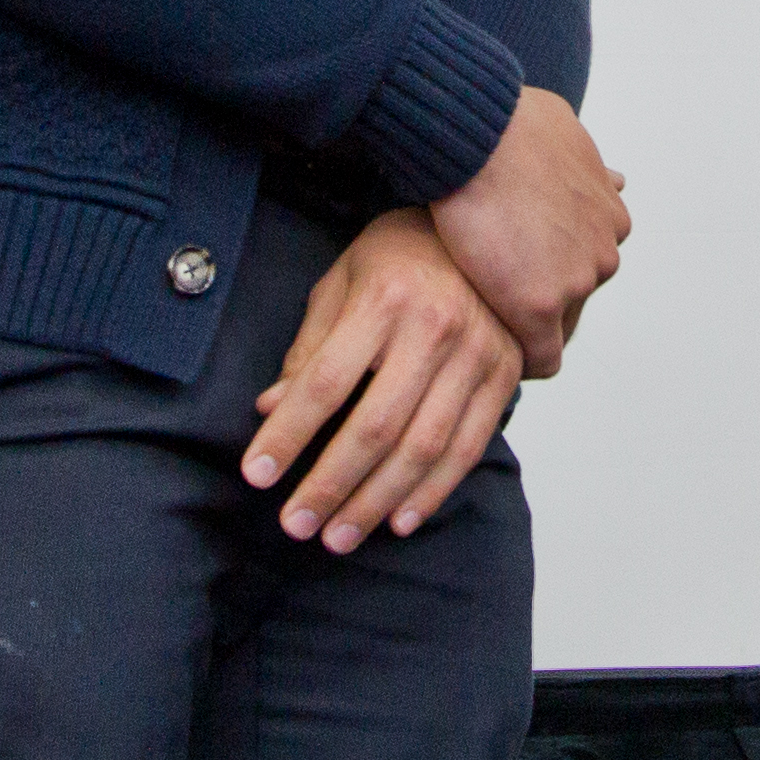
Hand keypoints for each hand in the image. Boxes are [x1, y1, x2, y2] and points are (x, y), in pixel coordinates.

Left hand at [242, 209, 520, 553]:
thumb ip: (309, 348)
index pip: (325, 382)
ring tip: (338, 537)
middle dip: (330, 484)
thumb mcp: (341, 283)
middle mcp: (434, 328)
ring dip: (375, 501)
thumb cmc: (398, 256)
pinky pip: (466, 447)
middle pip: (374, 426)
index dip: (288, 434)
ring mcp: (476, 354)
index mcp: (383, 300)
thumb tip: (271, 410)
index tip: (256, 474)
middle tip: (296, 525)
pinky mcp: (503, 376)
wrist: (486, 223)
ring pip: (422, 447)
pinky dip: (432, 491)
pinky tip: (398, 520)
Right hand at [428, 87, 625, 376]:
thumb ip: (592, 166)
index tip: (521, 272)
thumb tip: (616, 176)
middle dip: (543, 297)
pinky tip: (498, 355)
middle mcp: (604, 251)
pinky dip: (524, 360)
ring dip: (528, 322)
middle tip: (498, 295)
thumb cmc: (509, 120)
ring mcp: (576, 282)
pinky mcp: (539, 307)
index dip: (552, 270)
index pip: (587, 262)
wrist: (476, 130)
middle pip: (576, 296)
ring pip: (559, 325)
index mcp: (611, 216)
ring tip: (489, 317)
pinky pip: (542, 357)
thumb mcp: (570, 134)